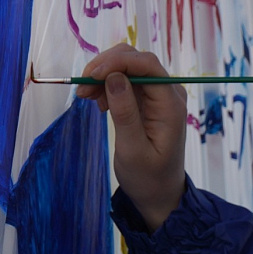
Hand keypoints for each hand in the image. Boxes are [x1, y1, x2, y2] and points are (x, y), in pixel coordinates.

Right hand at [76, 44, 185, 230]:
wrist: (158, 193)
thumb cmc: (148, 177)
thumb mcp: (132, 150)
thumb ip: (125, 113)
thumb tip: (114, 77)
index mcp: (170, 104)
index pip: (147, 65)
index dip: (117, 62)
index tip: (90, 75)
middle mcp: (167, 92)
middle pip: (137, 60)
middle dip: (107, 66)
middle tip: (82, 87)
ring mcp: (157, 95)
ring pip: (128, 68)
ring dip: (104, 75)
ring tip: (85, 96)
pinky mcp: (147, 100)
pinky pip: (125, 81)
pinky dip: (107, 85)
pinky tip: (98, 103)